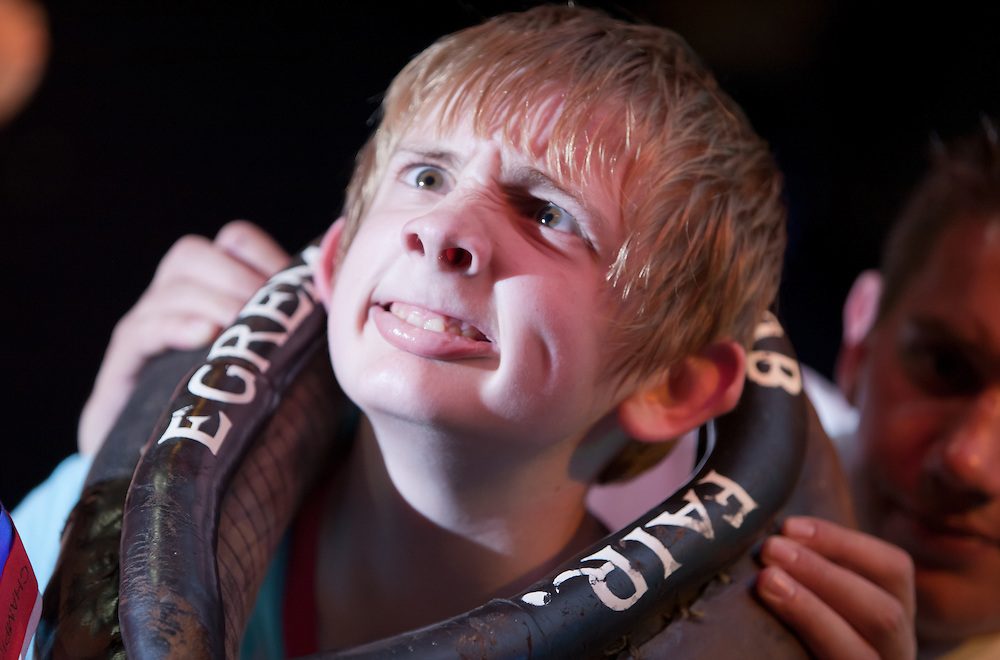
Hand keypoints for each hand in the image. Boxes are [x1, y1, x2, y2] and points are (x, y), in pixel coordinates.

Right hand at [77, 220, 288, 454]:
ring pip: (172, 287)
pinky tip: (204, 336)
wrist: (171, 458)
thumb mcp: (268, 362)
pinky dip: (174, 326)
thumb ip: (295, 334)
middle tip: (268, 316)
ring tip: (241, 330)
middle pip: (194, 254)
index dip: (265, 255)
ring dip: (215, 302)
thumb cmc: (237, 407)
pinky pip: (142, 330)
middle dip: (237, 278)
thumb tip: (338, 311)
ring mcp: (145, 326)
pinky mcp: (124, 363)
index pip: (234, 241)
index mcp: (213, 287)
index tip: (294, 288)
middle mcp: (174, 297)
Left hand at [756, 516, 915, 659]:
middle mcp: (897, 650)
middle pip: (883, 613)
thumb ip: (812, 569)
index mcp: (896, 614)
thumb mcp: (829, 596)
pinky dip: (803, 641)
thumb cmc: (811, 627)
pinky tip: (762, 637)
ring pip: (857, 652)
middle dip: (823, 574)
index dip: (842, 542)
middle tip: (771, 549)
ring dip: (810, 610)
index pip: (893, 569)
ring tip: (766, 582)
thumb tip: (774, 529)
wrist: (809, 657)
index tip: (789, 526)